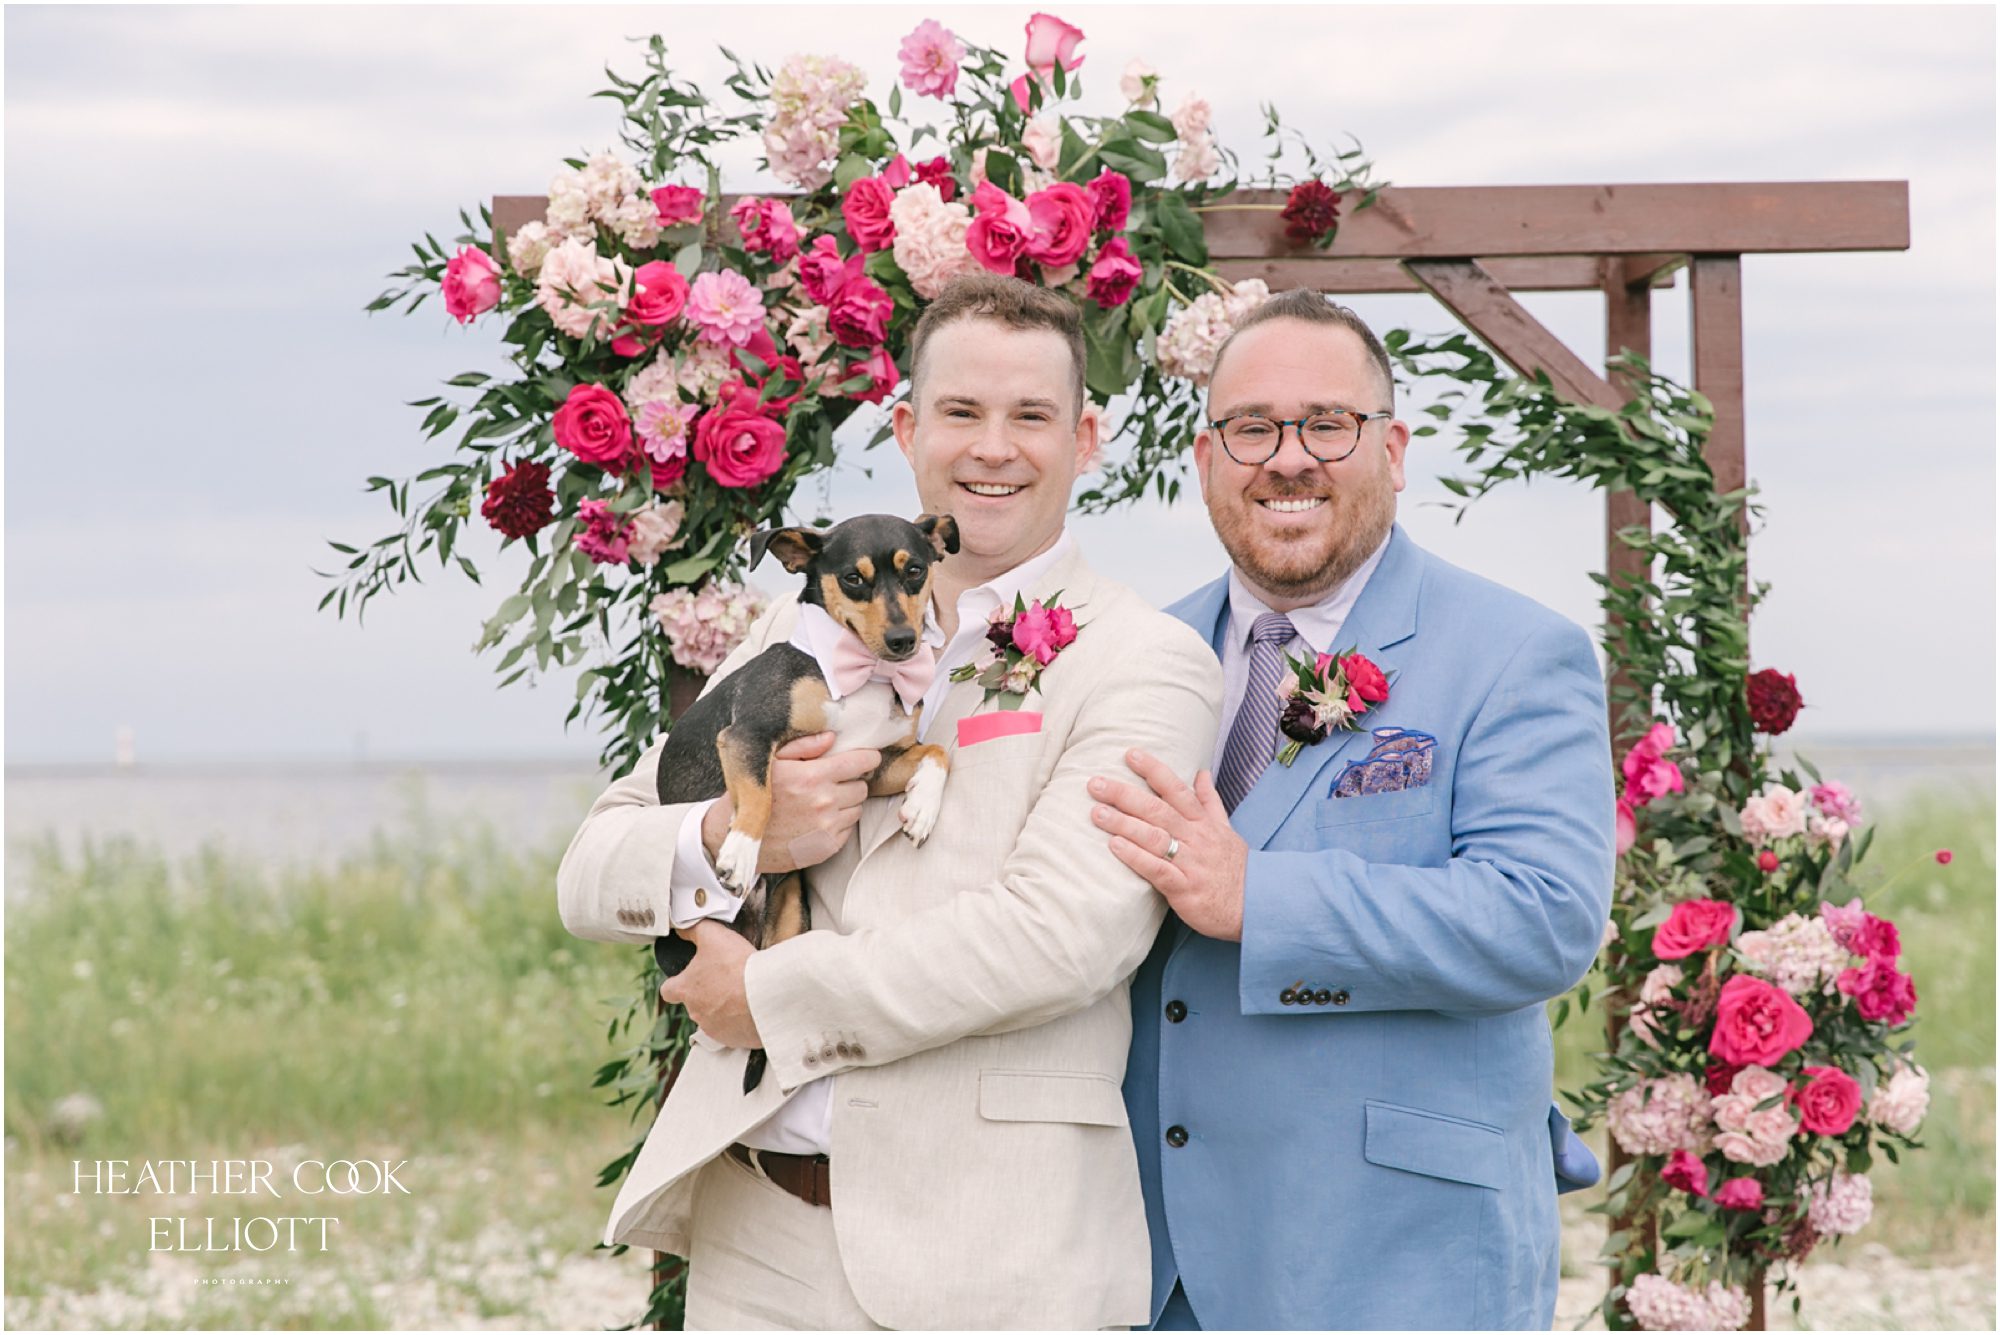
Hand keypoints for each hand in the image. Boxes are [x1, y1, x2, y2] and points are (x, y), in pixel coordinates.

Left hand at [658, 920, 761, 1048]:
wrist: (765, 996)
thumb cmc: (737, 967)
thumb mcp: (713, 936)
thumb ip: (694, 930)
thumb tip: (681, 927)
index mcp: (686, 990)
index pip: (668, 990)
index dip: (676, 982)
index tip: (688, 977)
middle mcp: (695, 1012)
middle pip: (694, 1003)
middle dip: (708, 993)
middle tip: (727, 980)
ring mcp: (714, 1029)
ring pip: (714, 1017)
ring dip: (724, 1008)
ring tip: (742, 993)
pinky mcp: (733, 1039)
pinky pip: (733, 1030)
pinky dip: (740, 1021)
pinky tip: (752, 1007)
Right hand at [701, 732, 880, 873]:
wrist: (735, 837)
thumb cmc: (754, 794)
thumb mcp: (770, 761)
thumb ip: (803, 746)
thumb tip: (832, 738)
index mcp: (813, 777)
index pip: (860, 763)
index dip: (868, 758)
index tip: (867, 758)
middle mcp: (824, 803)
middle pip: (861, 787)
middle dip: (852, 781)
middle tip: (835, 782)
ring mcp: (827, 828)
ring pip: (857, 809)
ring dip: (846, 803)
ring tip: (823, 801)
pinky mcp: (826, 848)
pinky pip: (847, 830)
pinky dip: (839, 823)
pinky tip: (818, 820)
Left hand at [1090, 748, 1247, 941]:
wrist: (1256, 906)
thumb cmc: (1235, 868)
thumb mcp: (1226, 829)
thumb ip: (1209, 801)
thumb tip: (1201, 772)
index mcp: (1203, 822)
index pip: (1177, 789)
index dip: (1153, 770)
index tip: (1131, 754)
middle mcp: (1196, 838)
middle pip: (1157, 810)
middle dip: (1125, 795)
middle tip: (1096, 783)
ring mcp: (1190, 862)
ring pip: (1153, 837)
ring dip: (1123, 823)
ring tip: (1097, 813)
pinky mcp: (1184, 888)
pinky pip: (1156, 869)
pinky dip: (1135, 857)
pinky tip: (1115, 847)